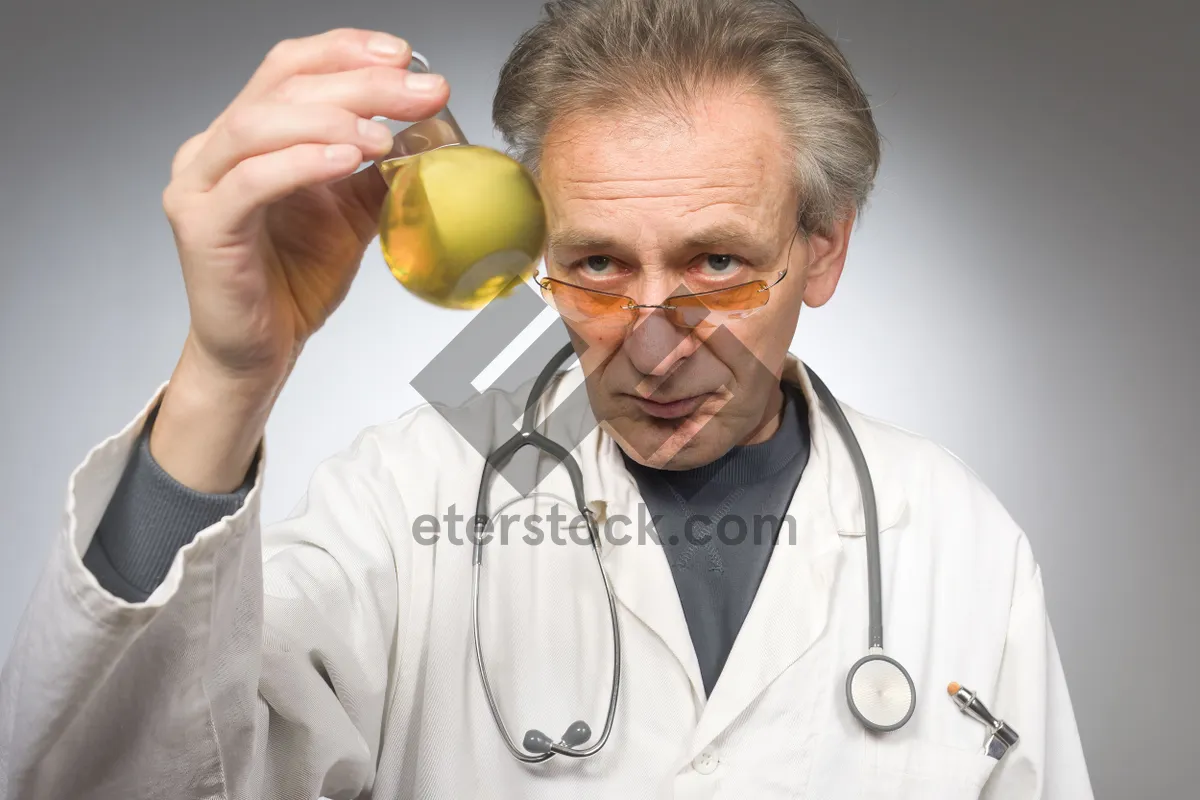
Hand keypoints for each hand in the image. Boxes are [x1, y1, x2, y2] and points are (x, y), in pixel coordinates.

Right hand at [153, 29, 449, 490]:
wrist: (261, 350)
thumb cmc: (293, 282)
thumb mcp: (352, 213)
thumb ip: (378, 169)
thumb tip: (428, 131)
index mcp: (248, 135)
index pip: (291, 66)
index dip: (347, 50)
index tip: (406, 57)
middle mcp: (214, 148)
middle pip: (284, 86)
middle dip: (362, 83)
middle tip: (422, 92)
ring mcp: (199, 184)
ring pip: (259, 123)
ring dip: (331, 120)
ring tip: (383, 135)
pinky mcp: (202, 226)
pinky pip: (250, 182)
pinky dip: (302, 163)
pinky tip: (347, 161)